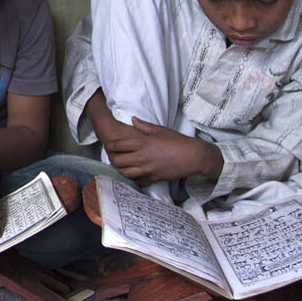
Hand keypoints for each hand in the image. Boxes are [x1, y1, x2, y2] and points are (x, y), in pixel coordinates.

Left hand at [100, 118, 222, 184]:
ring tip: (120, 164)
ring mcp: (147, 170)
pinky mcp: (153, 179)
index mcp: (143, 143)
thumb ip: (143, 126)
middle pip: (117, 161)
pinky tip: (133, 172)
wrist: (193, 157)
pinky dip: (132, 177)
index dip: (109, 145)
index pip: (117, 145)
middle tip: (112, 155)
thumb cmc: (178, 141)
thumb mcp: (160, 130)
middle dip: (112, 158)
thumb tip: (132, 119)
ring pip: (124, 173)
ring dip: (119, 169)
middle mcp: (143, 158)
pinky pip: (137, 180)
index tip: (108, 145)